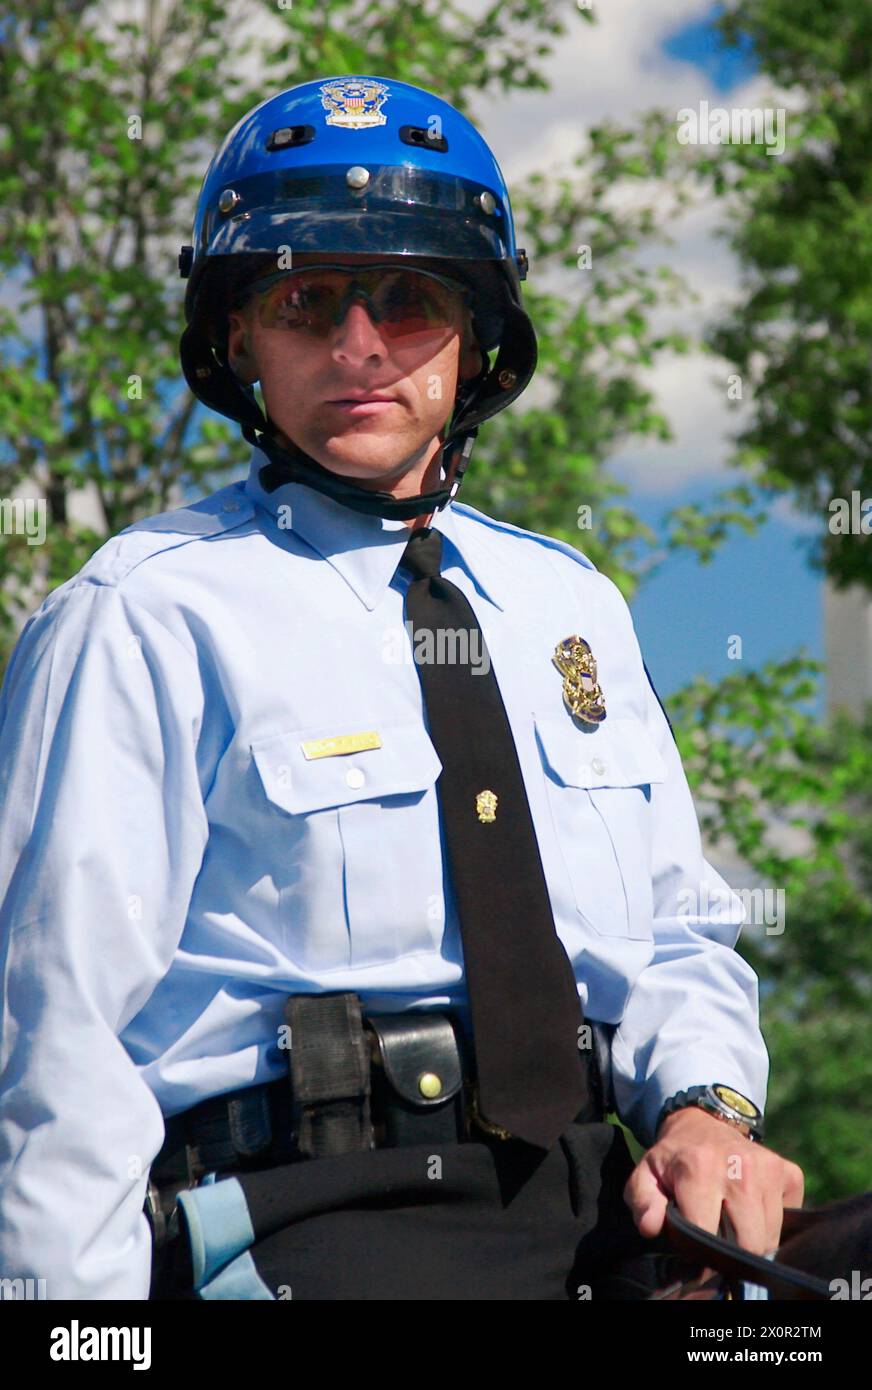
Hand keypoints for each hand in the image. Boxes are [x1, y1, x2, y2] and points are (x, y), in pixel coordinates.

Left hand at [623, 1107, 804, 1255]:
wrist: (702, 1124)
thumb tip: (651, 1227)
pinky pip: (789, 1220)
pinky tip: (752, 1207)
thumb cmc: (673, 1160)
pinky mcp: (789, 1172)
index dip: (700, 1251)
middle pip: (749, 1244)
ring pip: (771, 1237)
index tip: (694, 1248)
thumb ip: (643, 1203)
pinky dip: (771, 1222)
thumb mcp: (646, 1176)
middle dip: (732, 1250)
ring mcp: (769, 1168)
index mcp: (700, 1167)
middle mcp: (740, 1166)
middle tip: (717, 1235)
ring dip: (753, 1238)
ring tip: (732, 1219)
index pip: (708, 1235)